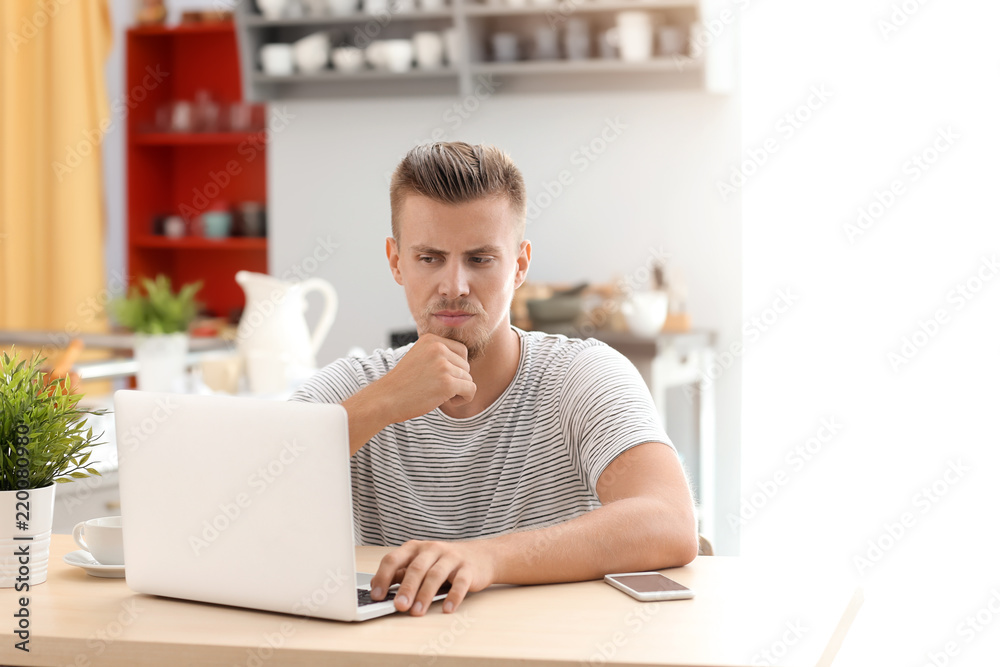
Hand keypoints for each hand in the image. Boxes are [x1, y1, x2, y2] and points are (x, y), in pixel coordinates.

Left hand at [369, 540, 495, 615]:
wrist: (481, 556)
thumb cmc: (444, 562)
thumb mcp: (420, 564)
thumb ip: (399, 573)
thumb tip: (375, 585)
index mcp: (415, 548)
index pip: (394, 559)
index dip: (383, 577)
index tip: (376, 596)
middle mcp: (432, 549)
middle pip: (416, 568)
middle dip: (406, 588)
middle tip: (399, 606)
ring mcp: (451, 558)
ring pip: (436, 575)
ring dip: (425, 595)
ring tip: (417, 612)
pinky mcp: (468, 569)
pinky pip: (460, 582)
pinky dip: (453, 596)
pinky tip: (447, 609)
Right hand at [379, 334, 476, 422]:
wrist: (386, 399)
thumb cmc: (403, 383)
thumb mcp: (419, 357)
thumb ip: (439, 354)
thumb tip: (466, 361)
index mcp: (431, 339)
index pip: (462, 351)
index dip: (456, 367)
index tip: (440, 377)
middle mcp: (438, 348)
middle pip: (466, 366)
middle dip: (457, 380)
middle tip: (438, 388)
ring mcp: (443, 365)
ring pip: (468, 379)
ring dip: (458, 390)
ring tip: (440, 395)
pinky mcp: (447, 383)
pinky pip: (471, 390)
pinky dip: (464, 398)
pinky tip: (448, 402)